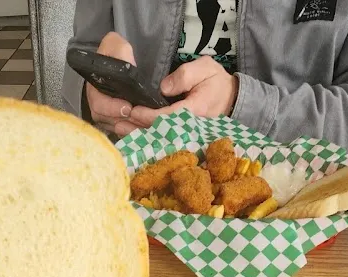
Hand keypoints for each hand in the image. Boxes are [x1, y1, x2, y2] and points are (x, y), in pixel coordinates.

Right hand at [86, 32, 135, 133]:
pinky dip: (130, 129)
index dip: (111, 108)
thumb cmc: (116, 53)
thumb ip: (120, 51)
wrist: (119, 60)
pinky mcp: (114, 120)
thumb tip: (127, 64)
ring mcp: (104, 113)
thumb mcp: (116, 45)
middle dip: (121, 119)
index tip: (127, 107)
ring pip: (112, 127)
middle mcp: (96, 102)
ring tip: (142, 122)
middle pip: (104, 119)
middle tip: (138, 115)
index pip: (97, 103)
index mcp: (94, 86)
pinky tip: (141, 126)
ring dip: (127, 126)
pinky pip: (120, 130)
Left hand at [117, 56, 238, 136]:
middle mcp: (187, 127)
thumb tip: (163, 88)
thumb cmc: (216, 81)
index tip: (132, 110)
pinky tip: (130, 131)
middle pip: (158, 130)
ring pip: (157, 136)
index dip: (148, 115)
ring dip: (137, 133)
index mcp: (193, 110)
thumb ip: (185, 75)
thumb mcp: (205, 68)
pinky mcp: (180, 134)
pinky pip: (160, 137)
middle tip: (116, 122)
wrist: (230, 98)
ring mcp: (184, 133)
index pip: (166, 116)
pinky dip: (145, 134)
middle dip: (137, 127)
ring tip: (118, 128)